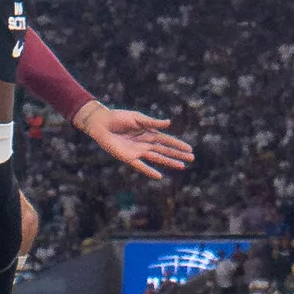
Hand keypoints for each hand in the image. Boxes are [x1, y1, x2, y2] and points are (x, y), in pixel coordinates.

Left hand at [75, 102, 194, 180]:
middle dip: (178, 154)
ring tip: (182, 166)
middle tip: (192, 158)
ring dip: (169, 162)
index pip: (167, 140)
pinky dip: (149, 171)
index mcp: (149, 132)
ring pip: (157, 158)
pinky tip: (159, 176)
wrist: (101, 123)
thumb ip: (152, 122)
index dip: (178, 144)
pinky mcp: (128, 157)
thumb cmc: (118, 118)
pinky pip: (140, 166)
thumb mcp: (137, 118)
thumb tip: (169, 123)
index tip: (189, 148)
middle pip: (165, 150)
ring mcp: (138, 151)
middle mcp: (145, 143)